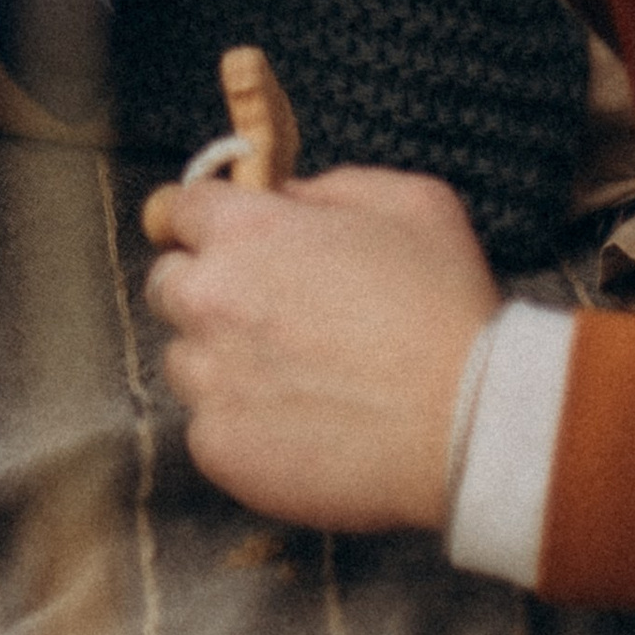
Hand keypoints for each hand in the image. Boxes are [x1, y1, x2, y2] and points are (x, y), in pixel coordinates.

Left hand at [140, 167, 500, 532]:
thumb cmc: (444, 307)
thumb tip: (284, 196)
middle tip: (265, 312)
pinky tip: (299, 424)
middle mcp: (209, 299)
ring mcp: (209, 379)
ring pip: (184, 360)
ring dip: (220, 361)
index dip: (202, 221)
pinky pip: (206, 426)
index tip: (218, 238)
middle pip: (168, 284)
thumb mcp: (406, 203)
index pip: (176, 208)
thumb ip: (328, 187)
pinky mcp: (218, 448)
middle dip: (206, 289)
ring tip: (292, 377)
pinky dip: (241, 424)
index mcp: (245, 231)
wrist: (467, 426)